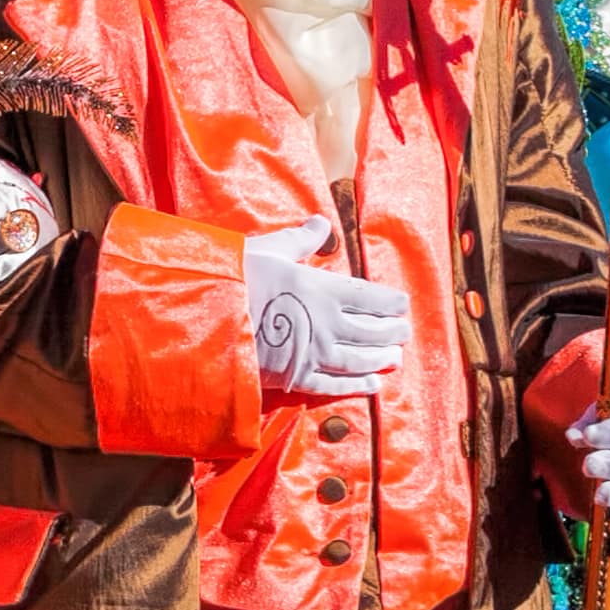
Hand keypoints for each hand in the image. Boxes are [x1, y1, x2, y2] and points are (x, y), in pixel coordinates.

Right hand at [245, 220, 411, 396]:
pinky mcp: (296, 377)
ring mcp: (313, 354)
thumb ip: (300, 240)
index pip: (369, 297)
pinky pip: (335, 385)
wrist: (204, 319)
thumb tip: (321, 223)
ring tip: (395, 357)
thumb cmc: (236, 278)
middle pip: (371, 331)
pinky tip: (374, 384)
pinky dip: (357, 385)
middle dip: (392, 332)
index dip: (391, 303)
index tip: (403, 305)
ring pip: (359, 360)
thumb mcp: (269, 250)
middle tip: (405, 332)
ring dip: (381, 358)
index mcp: (322, 290)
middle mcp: (326, 324)